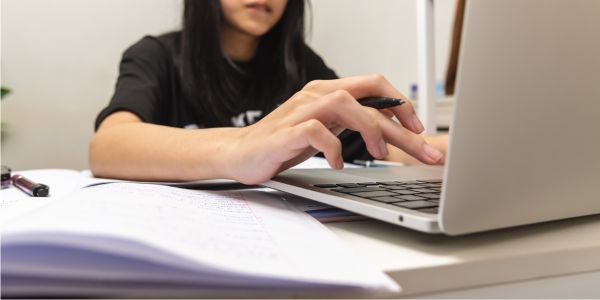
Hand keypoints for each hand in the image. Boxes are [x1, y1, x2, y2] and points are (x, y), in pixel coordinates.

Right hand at [223, 74, 443, 183]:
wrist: (241, 154)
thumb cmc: (284, 143)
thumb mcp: (326, 130)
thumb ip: (352, 124)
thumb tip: (392, 132)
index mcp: (328, 92)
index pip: (374, 85)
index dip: (401, 104)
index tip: (419, 129)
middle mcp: (316, 96)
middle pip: (368, 98)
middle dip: (402, 126)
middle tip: (423, 150)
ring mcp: (300, 111)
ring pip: (346, 104)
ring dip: (370, 130)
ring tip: (378, 156)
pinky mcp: (286, 132)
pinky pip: (317, 131)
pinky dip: (333, 148)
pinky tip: (337, 164)